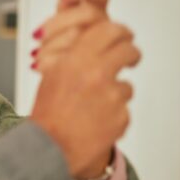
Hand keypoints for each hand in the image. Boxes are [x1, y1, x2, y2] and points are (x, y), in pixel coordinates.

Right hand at [29, 0, 139, 179]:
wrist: (48, 149)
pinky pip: (124, 111)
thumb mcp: (53, 76)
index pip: (109, 30)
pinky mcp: (121, 117)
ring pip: (127, 86)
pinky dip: (114, 116)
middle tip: (131, 59)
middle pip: (128, 51)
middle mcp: (97, 73)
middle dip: (132, 55)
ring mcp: (112, 96)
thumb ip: (75, 58)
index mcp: (77, 59)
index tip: (125, 36)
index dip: (121, 32)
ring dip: (116, 93)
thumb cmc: (47, 115)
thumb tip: (94, 46)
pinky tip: (96, 123)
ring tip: (94, 109)